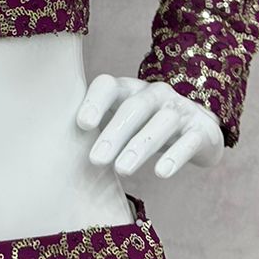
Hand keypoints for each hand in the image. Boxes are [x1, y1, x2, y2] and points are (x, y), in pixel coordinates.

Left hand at [75, 76, 223, 177]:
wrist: (198, 131)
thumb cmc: (145, 128)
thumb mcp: (121, 123)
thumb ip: (95, 128)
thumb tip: (56, 151)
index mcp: (129, 90)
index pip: (109, 85)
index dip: (95, 101)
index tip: (81, 124)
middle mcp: (155, 94)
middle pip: (134, 108)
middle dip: (114, 133)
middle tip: (95, 160)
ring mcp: (180, 109)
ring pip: (161, 123)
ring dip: (140, 146)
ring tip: (121, 170)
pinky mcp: (202, 130)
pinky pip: (189, 141)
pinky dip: (175, 156)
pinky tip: (161, 173)